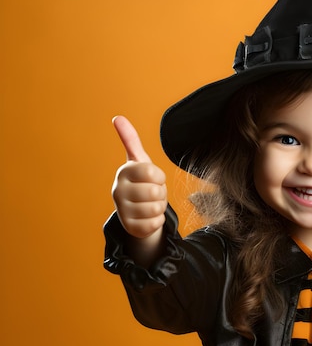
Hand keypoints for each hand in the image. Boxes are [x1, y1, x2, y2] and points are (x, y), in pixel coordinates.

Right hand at [111, 116, 167, 240]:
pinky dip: (157, 221)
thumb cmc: (141, 181)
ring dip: (159, 207)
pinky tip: (148, 217)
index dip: (160, 177)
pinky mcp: (129, 228)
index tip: (154, 178)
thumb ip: (130, 139)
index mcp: (124, 172)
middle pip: (155, 192)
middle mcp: (118, 191)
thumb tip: (117, 117)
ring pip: (156, 209)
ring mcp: (122, 210)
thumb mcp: (139, 160)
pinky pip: (155, 224)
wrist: (136, 210)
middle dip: (160, 193)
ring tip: (150, 204)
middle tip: (152, 193)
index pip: (153, 172)